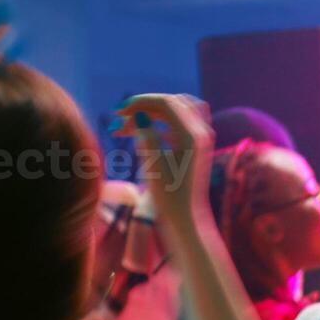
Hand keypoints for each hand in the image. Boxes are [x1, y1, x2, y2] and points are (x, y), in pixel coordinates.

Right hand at [110, 94, 215, 249]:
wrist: (186, 218)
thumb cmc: (168, 196)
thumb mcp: (152, 165)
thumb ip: (146, 136)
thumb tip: (140, 116)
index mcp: (192, 135)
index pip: (166, 102)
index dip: (140, 102)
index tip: (118, 112)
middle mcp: (201, 132)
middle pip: (172, 103)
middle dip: (144, 107)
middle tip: (120, 119)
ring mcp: (201, 139)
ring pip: (177, 110)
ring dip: (152, 113)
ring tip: (127, 128)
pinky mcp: (196, 146)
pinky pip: (180, 123)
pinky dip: (161, 123)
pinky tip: (145, 133)